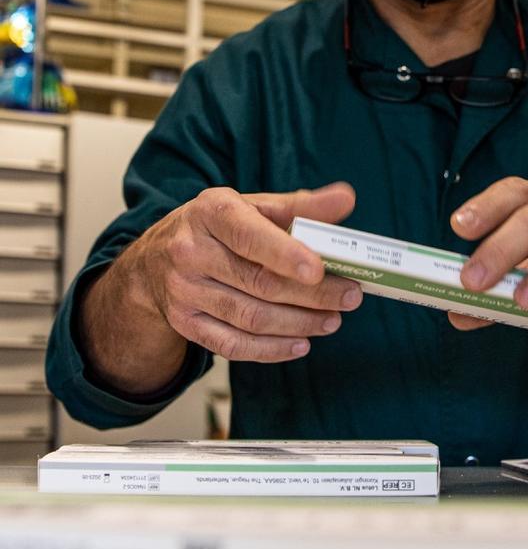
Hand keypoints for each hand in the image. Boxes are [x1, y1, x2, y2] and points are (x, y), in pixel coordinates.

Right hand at [97, 182, 362, 363]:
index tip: (319, 269)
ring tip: (332, 320)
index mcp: (210, 213)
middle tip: (350, 297)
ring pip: (250, 317)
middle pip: (259, 282)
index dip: (285, 254)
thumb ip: (301, 206)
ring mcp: (184, 291)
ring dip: (299, 323)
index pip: (249, 235)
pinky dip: (272, 349)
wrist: (156, 259)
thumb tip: (346, 198)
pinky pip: (233, 345)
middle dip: (313, 294)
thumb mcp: (253, 207)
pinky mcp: (185, 323)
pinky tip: (301, 343)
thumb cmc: (219, 229)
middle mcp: (190, 251)